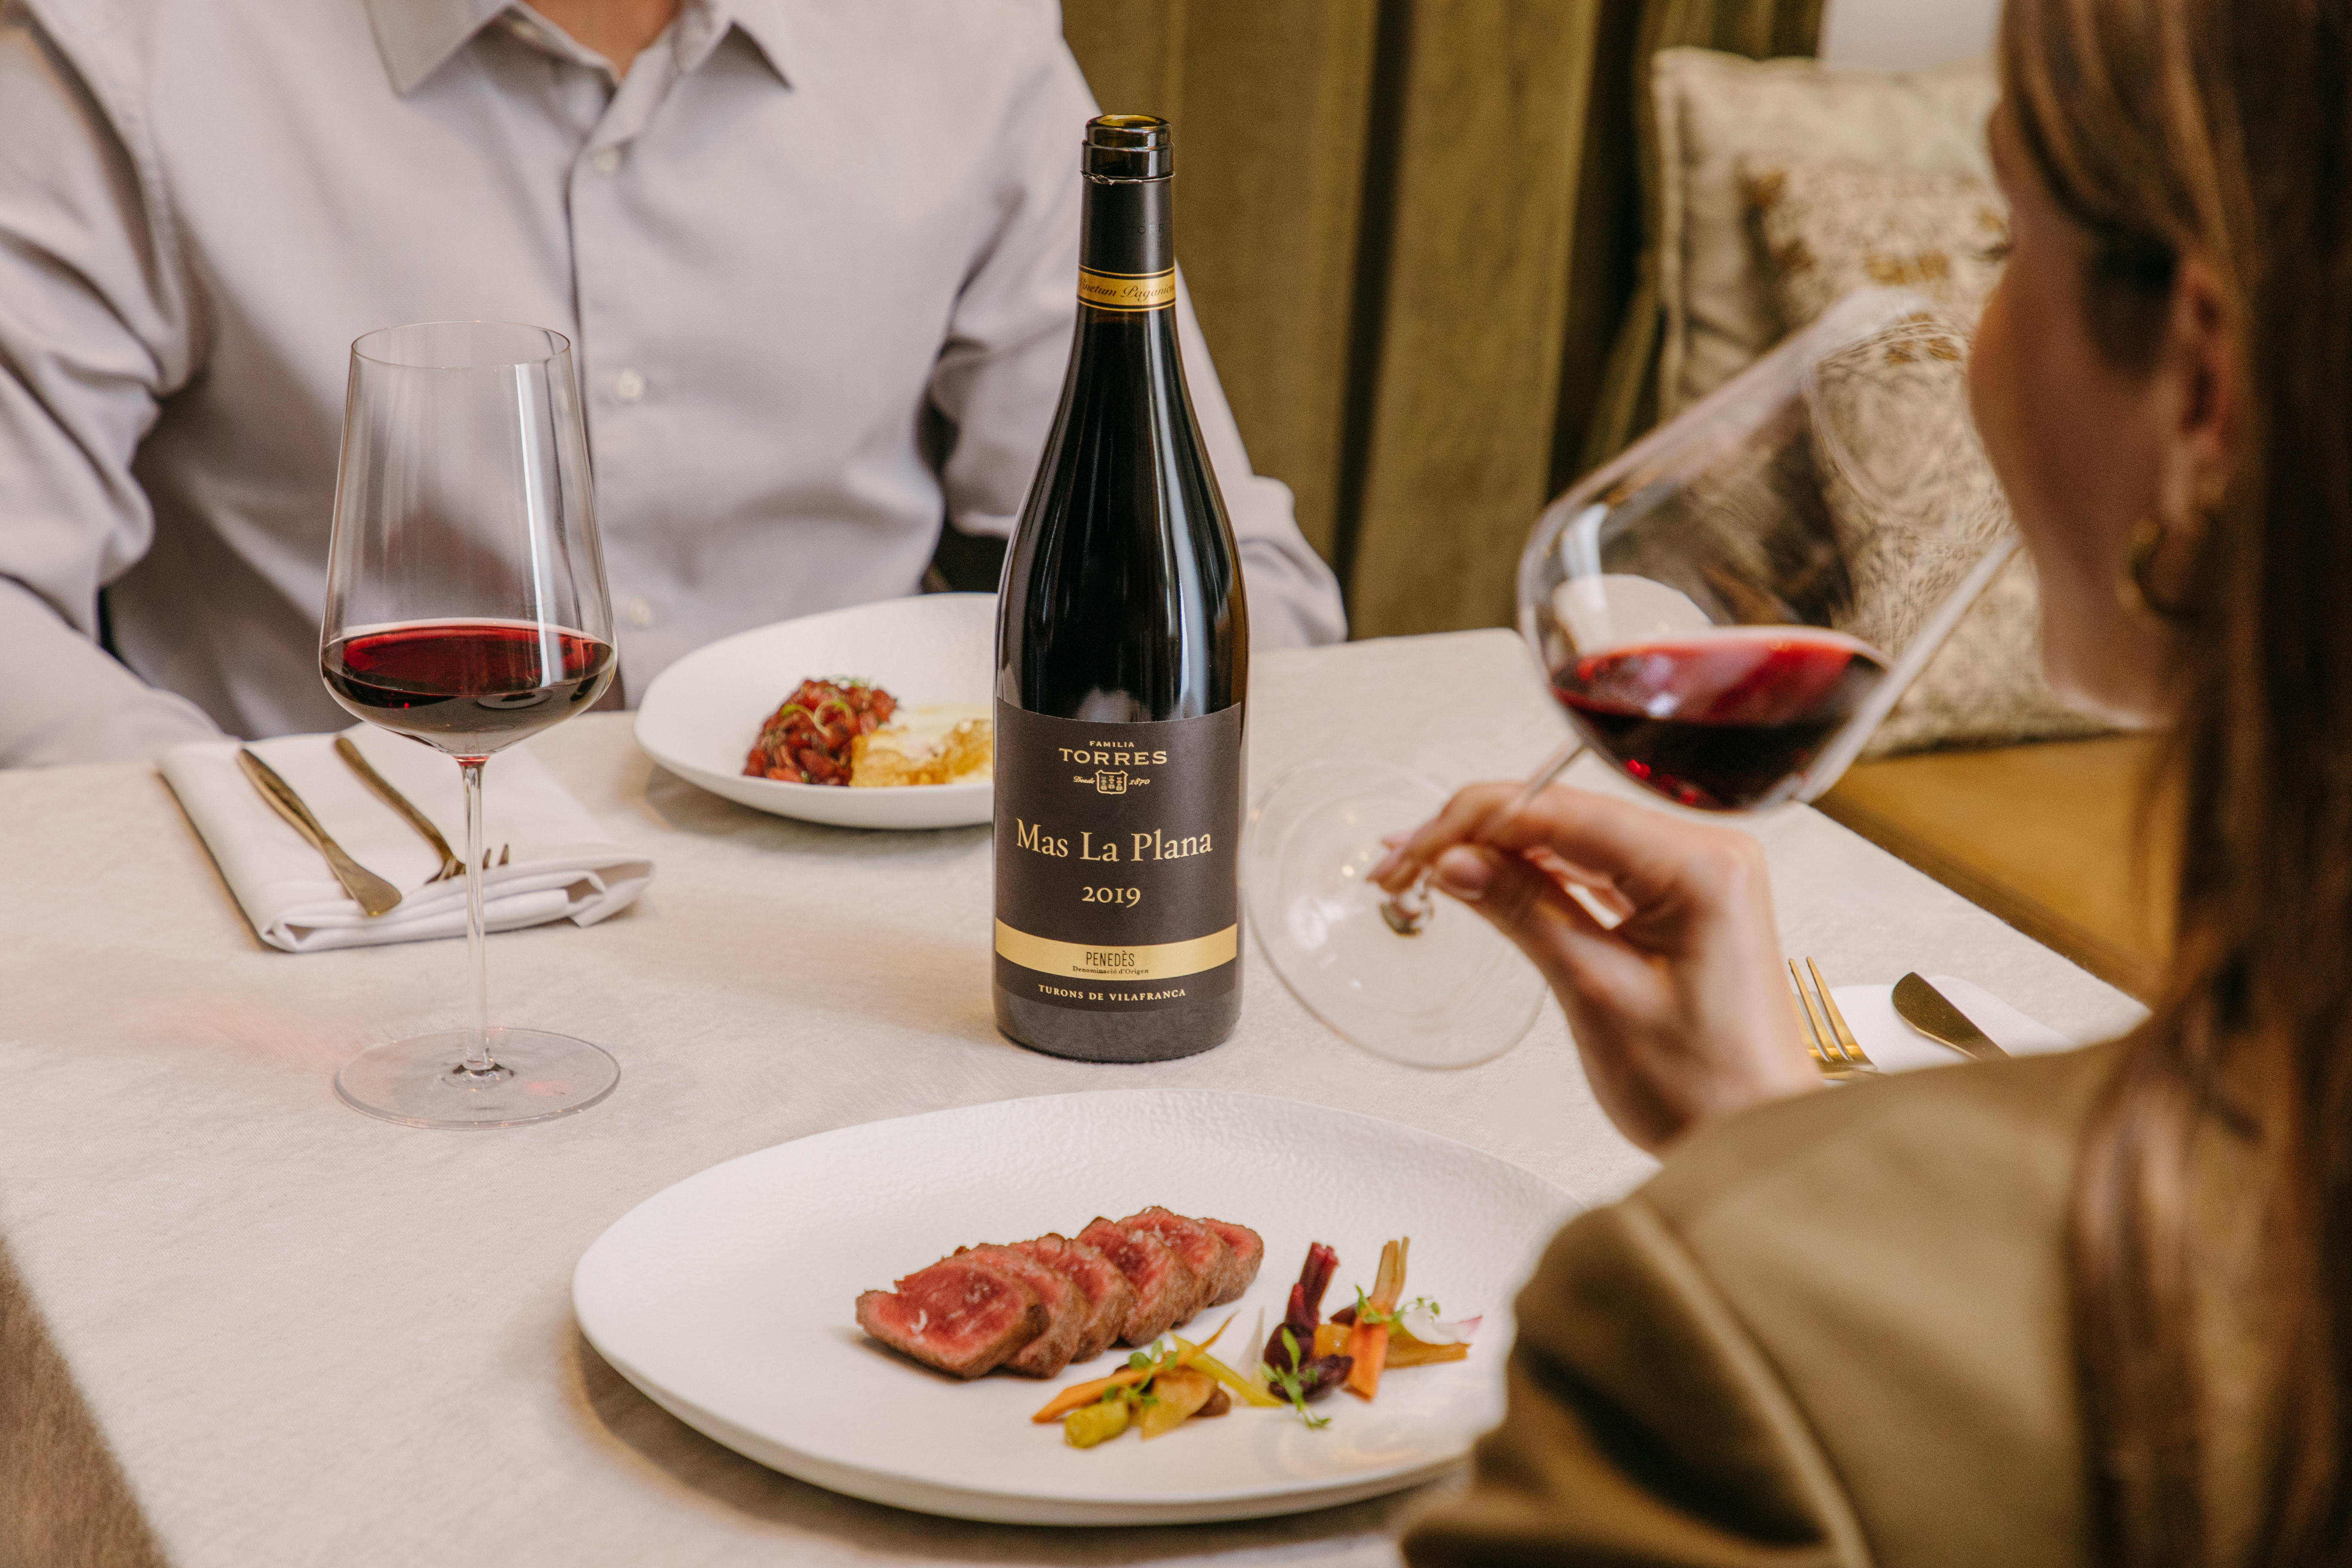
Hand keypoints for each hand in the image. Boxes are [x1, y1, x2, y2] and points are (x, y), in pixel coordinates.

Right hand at [1371, 783, 1816, 1152]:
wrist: (1759, 1140)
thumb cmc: (1705, 1087)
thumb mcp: (1597, 992)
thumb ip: (1525, 910)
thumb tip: (1454, 861)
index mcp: (1698, 864)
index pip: (1557, 810)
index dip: (1469, 824)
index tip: (1408, 854)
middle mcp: (1707, 852)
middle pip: (1563, 813)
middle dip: (1474, 833)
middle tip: (1398, 867)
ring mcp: (1698, 875)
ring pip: (1574, 836)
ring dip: (1498, 851)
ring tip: (1425, 872)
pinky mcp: (1685, 900)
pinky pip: (1598, 867)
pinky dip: (1538, 874)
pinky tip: (1487, 879)